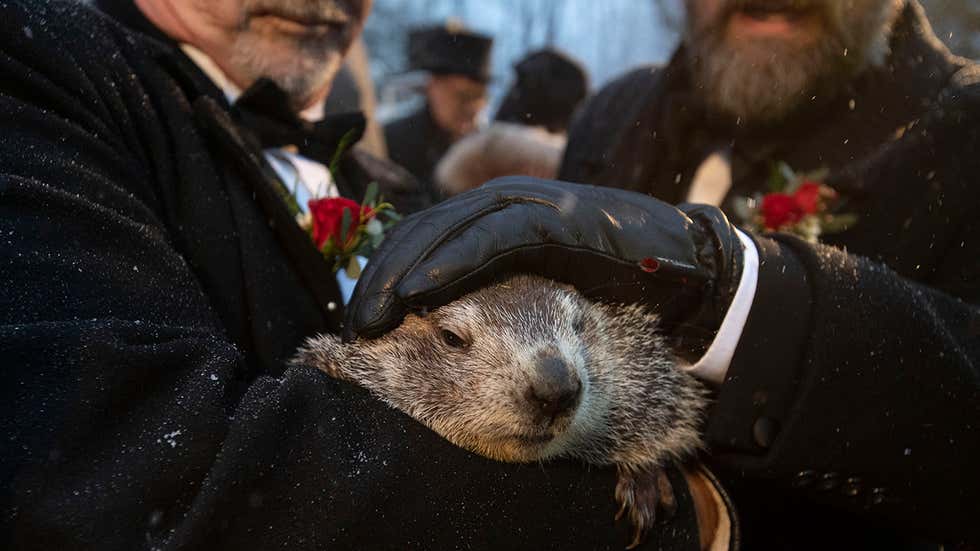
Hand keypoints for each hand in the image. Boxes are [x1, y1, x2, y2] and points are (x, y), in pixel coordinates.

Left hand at [345, 177, 743, 358]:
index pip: (429, 234)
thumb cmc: (614, 286)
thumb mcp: (543, 287)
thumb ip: (500, 287)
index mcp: (501, 216)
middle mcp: (511, 201)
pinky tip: (421, 292)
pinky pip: (495, 237)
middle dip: (385, 273)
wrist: (688, 274)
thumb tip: (451, 324)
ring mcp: (536, 204)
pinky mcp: (560, 217)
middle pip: (428, 228)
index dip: (390, 270)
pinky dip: (453, 262)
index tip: (364, 315)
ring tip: (375, 311)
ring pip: (451, 227)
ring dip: (406, 270)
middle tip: (357, 320)